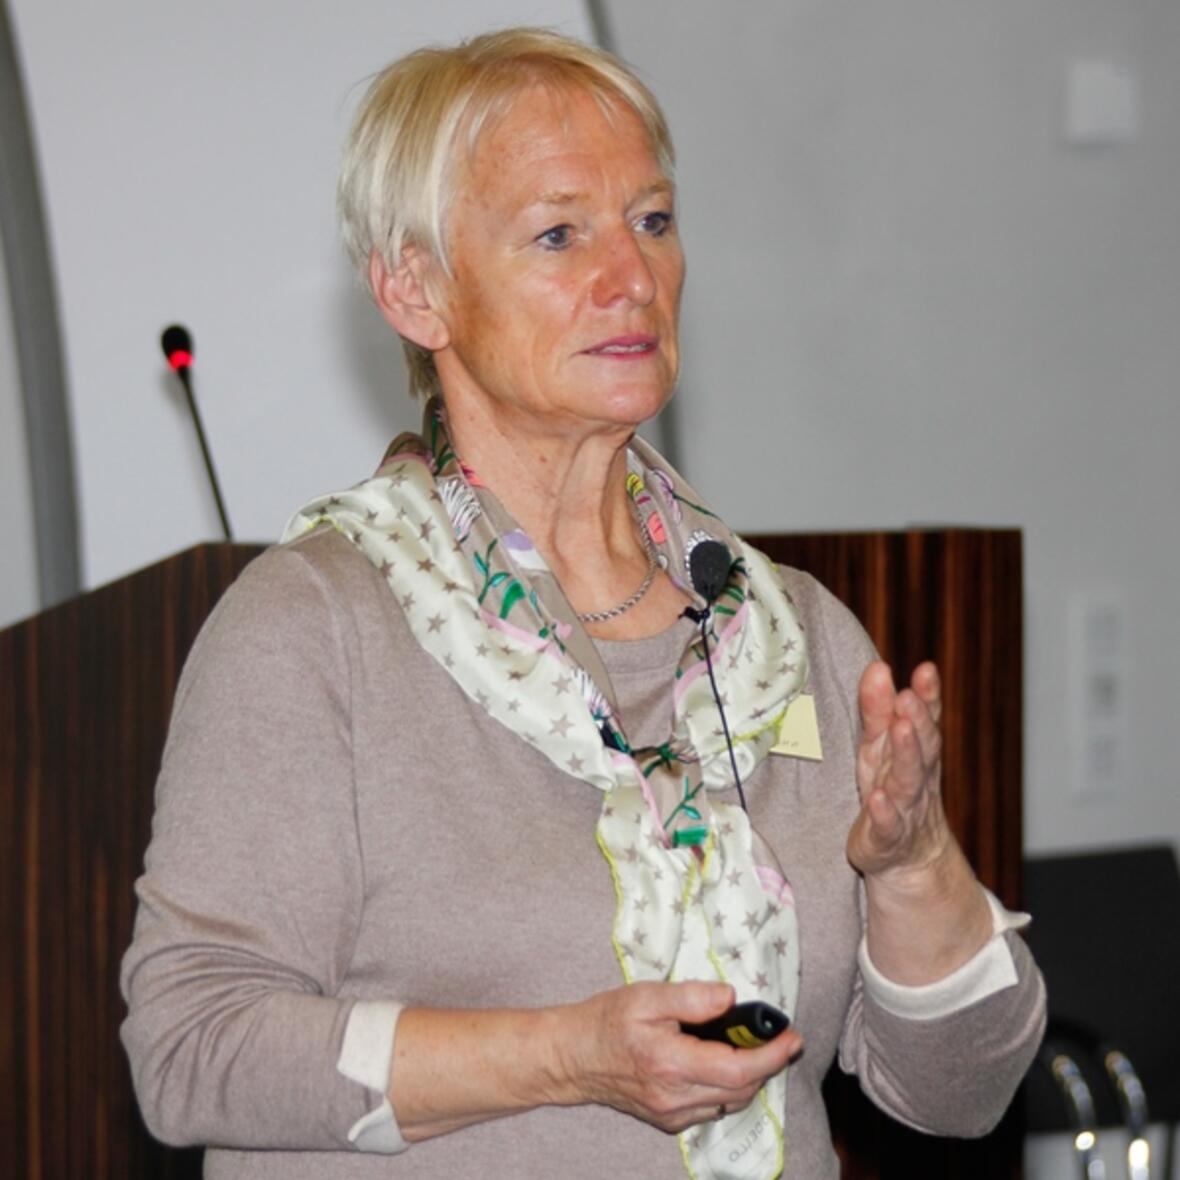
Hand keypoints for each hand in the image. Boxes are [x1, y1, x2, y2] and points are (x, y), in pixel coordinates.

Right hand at [559, 981, 801, 1133]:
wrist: (573, 1056)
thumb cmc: (607, 1020)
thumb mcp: (647, 996)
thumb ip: (691, 997)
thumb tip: (730, 998)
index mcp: (670, 1063)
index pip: (738, 1069)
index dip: (772, 1054)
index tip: (792, 1036)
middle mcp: (675, 1097)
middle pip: (741, 1089)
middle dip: (768, 1063)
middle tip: (779, 1036)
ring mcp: (672, 1114)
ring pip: (730, 1102)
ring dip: (750, 1076)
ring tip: (754, 1046)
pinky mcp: (669, 1120)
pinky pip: (712, 1108)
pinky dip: (728, 1087)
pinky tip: (723, 1063)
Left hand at [846, 660, 949, 883]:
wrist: (905, 858)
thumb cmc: (888, 790)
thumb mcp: (879, 747)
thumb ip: (878, 709)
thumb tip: (877, 667)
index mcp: (912, 751)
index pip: (924, 719)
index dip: (928, 696)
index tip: (926, 670)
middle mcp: (914, 777)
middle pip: (921, 746)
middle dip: (918, 719)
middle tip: (909, 695)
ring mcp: (903, 809)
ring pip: (907, 781)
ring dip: (906, 754)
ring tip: (902, 728)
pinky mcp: (885, 838)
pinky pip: (887, 825)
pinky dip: (883, 812)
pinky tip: (877, 798)